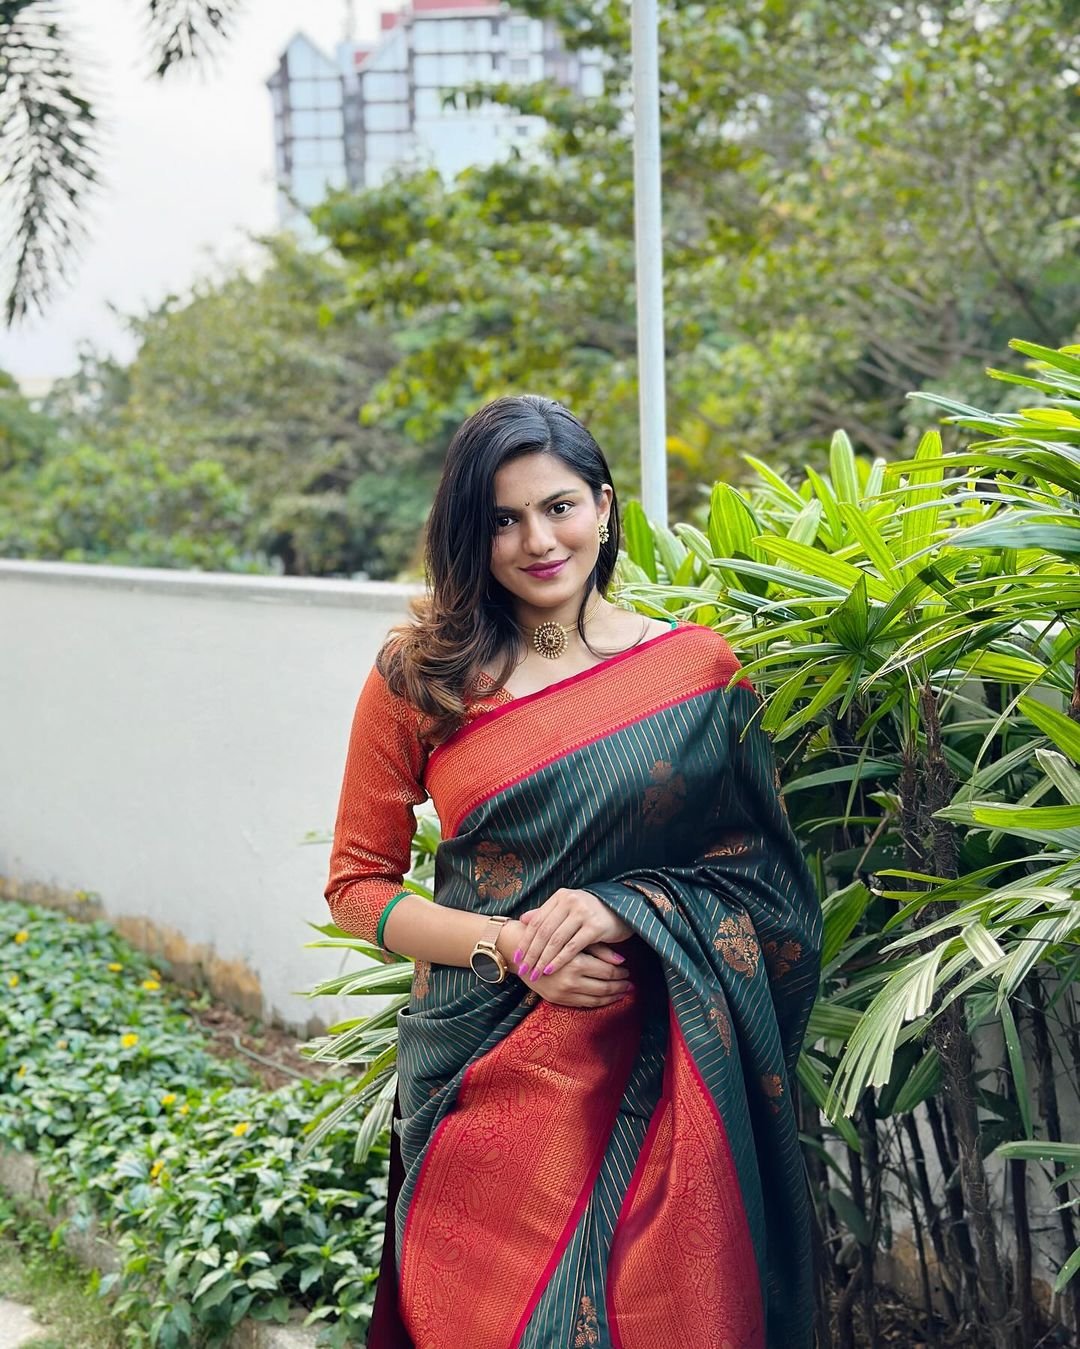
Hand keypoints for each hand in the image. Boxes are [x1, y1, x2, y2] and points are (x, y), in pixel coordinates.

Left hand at [513, 887, 632, 983]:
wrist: (623, 911)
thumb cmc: (592, 913)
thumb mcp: (568, 910)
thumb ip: (546, 913)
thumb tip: (522, 919)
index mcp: (560, 896)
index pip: (537, 921)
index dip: (525, 940)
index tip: (516, 957)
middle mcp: (570, 901)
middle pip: (544, 931)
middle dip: (531, 953)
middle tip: (523, 969)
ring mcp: (582, 913)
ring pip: (556, 940)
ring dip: (543, 959)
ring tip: (535, 973)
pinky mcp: (594, 926)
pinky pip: (572, 946)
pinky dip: (559, 960)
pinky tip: (551, 970)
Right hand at [516, 948, 632, 1008]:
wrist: (522, 952)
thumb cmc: (551, 940)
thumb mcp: (575, 939)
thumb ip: (599, 949)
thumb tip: (622, 960)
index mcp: (575, 962)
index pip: (607, 971)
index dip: (620, 972)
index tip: (627, 970)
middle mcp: (570, 980)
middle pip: (604, 987)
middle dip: (620, 986)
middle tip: (630, 983)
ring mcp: (563, 992)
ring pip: (596, 999)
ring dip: (612, 996)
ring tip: (623, 991)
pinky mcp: (557, 1000)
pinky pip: (584, 1005)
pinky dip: (598, 1003)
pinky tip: (607, 998)